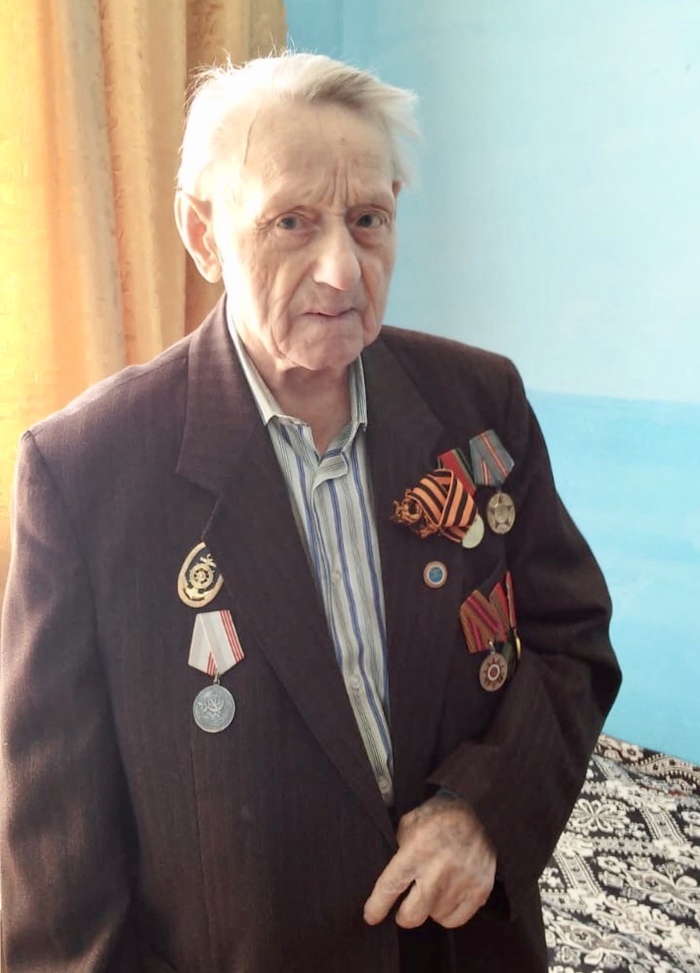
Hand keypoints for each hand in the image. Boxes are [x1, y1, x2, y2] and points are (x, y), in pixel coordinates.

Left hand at [363, 792, 495, 928]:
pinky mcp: (480, 889)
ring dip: (429, 908)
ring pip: (434, 916)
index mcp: (416, 849)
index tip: (371, 916)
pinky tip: (447, 896)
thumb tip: (389, 879)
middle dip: (404, 916)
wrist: (480, 810)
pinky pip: (456, 920)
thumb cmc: (440, 816)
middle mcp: (439, 868)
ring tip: (433, 888)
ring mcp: (462, 881)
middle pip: (412, 914)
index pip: (390, 886)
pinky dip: (448, 913)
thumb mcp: (410, 822)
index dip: (377, 906)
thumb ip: (398, 849)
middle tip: (404, 908)